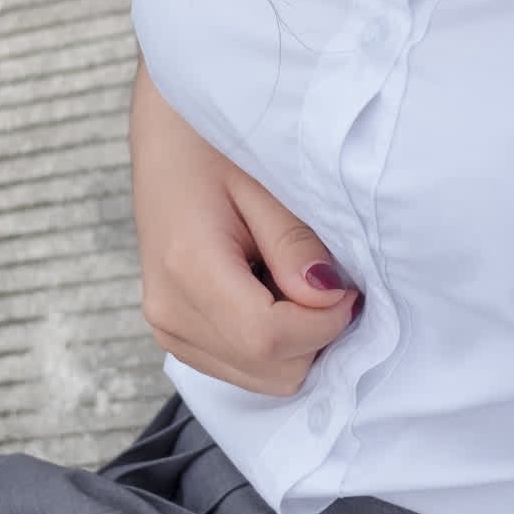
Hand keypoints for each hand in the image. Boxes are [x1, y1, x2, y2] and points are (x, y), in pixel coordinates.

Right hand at [130, 56, 362, 393]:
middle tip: (319, 277)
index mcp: (187, 269)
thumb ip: (295, 244)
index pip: (269, 340)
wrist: (166, 134)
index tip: (347, 285)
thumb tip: (330, 300)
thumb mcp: (265, 181)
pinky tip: (268, 289)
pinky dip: (272, 342)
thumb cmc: (215, 143)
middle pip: (270, 372)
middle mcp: (169, 312)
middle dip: (313, 336)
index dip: (324, 324)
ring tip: (287, 277)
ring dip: (294, 341)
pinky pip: (243, 368)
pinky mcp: (175, 334)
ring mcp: (167, 329)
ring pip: (262, 379)